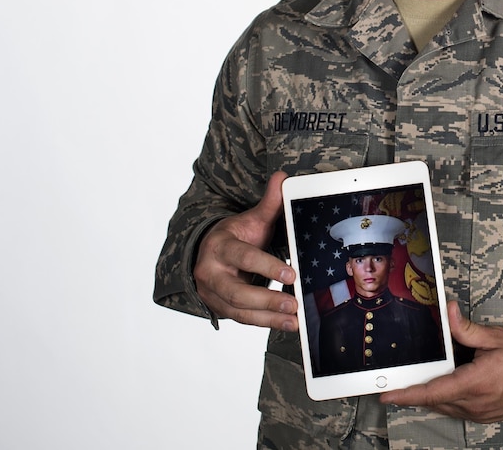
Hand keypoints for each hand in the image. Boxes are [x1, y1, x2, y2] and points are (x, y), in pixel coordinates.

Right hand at [193, 171, 297, 328]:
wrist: (208, 253)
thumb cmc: (235, 236)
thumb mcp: (251, 219)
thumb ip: (269, 203)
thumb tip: (282, 178)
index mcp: (220, 246)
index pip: (243, 257)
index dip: (266, 267)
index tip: (291, 274)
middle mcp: (211, 273)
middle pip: (237, 292)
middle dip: (267, 300)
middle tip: (294, 303)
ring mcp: (213, 294)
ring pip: (239, 311)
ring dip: (268, 318)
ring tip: (294, 320)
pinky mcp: (220, 309)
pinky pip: (242, 320)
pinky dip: (264, 323)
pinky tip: (285, 324)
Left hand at [380, 302, 502, 422]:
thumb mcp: (497, 336)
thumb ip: (466, 329)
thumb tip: (446, 312)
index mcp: (476, 382)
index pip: (433, 392)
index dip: (407, 395)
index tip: (387, 395)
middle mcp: (476, 403)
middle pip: (436, 402)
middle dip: (415, 394)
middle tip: (397, 383)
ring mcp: (482, 413)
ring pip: (447, 408)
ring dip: (432, 397)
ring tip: (418, 383)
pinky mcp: (488, 416)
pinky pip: (459, 411)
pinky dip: (447, 400)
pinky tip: (446, 387)